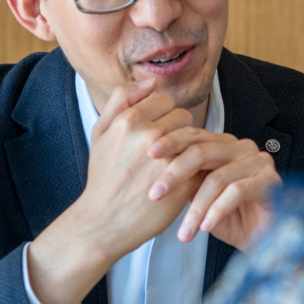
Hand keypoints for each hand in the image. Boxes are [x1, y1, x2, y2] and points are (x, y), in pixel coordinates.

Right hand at [26, 81, 205, 303]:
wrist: (103, 222)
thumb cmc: (103, 177)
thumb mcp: (100, 132)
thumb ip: (122, 100)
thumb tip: (150, 81)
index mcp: (129, 121)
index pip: (164, 100)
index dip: (162, 114)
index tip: (159, 130)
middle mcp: (150, 136)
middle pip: (183, 117)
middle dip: (178, 129)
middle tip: (170, 147)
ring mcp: (169, 160)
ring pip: (196, 137)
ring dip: (192, 145)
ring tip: (182, 158)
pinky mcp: (184, 183)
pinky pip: (203, 163)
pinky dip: (201, 165)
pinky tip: (193, 173)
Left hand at [147, 128, 281, 250]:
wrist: (263, 241)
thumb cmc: (231, 219)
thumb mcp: (199, 196)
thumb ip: (184, 179)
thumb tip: (149, 168)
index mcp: (224, 145)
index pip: (193, 136)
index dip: (170, 142)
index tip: (147, 156)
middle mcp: (242, 148)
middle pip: (202, 151)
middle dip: (175, 173)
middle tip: (155, 193)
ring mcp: (259, 162)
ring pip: (217, 178)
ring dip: (196, 207)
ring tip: (184, 231)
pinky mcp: (270, 181)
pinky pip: (237, 192)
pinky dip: (217, 211)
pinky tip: (205, 227)